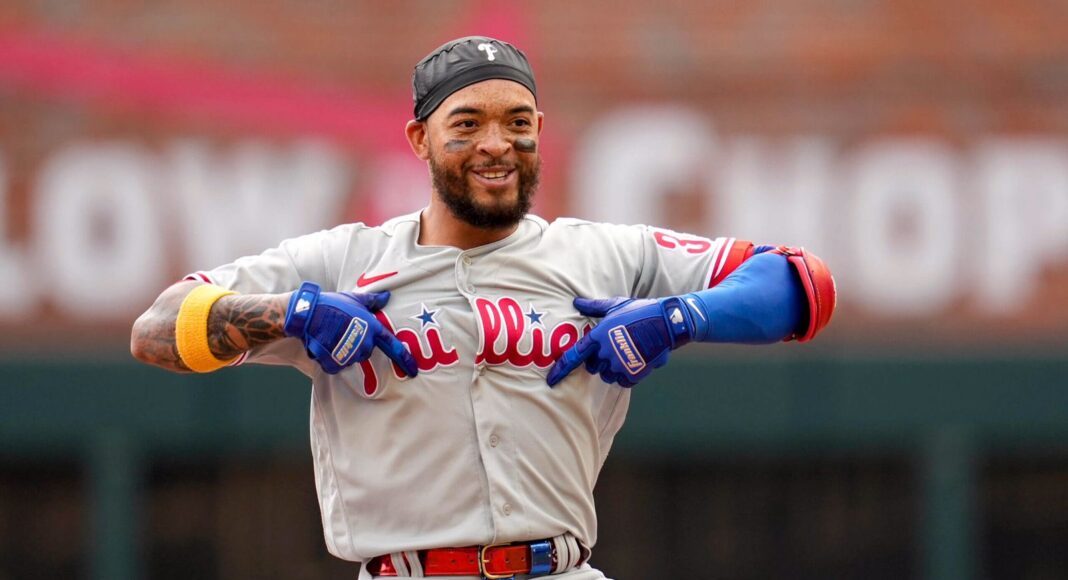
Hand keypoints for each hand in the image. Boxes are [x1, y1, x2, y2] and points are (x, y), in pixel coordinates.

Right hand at [283, 282, 417, 375]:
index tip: (413, 371)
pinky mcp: (335, 362)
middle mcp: (364, 344)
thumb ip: (372, 301)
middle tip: (343, 331)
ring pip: (350, 359)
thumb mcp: (355, 299)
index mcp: (373, 329)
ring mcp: (350, 354)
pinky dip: (330, 360)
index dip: (405, 359)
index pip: (393, 347)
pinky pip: (336, 366)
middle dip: (357, 344)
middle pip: (366, 351)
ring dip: (343, 352)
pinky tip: (323, 346)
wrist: (308, 314)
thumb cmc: (332, 304)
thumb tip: (387, 296)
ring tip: (331, 337)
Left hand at [546, 295, 698, 387]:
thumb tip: (576, 302)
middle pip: (593, 367)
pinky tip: (635, 361)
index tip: (551, 381)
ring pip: (608, 376)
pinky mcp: (634, 373)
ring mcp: (620, 364)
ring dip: (613, 369)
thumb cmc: (640, 311)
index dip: (560, 370)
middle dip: (598, 361)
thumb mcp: (615, 305)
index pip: (573, 357)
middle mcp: (605, 353)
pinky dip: (626, 375)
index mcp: (597, 336)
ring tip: (627, 352)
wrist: (667, 322)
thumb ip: (594, 307)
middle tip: (612, 348)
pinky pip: (623, 382)